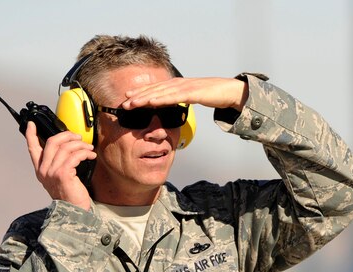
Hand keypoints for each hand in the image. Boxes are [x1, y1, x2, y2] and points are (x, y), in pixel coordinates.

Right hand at [25, 121, 95, 209]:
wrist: (73, 211)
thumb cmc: (70, 194)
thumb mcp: (59, 178)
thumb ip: (58, 163)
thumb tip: (68, 147)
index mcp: (40, 170)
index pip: (32, 148)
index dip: (31, 134)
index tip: (32, 124)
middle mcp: (43, 170)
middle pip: (51, 142)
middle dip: (67, 135)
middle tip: (78, 137)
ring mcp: (52, 172)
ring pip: (65, 148)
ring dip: (80, 145)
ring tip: (88, 148)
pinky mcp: (63, 174)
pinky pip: (74, 156)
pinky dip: (84, 153)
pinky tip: (90, 156)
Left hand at [122, 77, 247, 111]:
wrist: (229, 90)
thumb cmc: (211, 94)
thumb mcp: (191, 97)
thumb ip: (179, 99)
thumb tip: (169, 105)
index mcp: (176, 85)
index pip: (155, 89)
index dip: (140, 92)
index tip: (127, 98)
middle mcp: (177, 84)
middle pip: (154, 90)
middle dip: (137, 96)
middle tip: (123, 103)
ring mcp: (184, 87)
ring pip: (160, 93)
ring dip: (144, 98)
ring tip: (132, 103)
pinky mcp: (192, 92)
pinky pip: (173, 97)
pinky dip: (160, 99)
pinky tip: (151, 102)